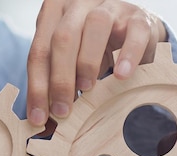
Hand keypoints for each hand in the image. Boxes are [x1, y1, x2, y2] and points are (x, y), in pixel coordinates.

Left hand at [26, 0, 167, 123]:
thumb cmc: (96, 47)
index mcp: (54, 13)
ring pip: (95, 26)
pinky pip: (134, 33)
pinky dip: (128, 55)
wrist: (134, 27)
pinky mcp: (139, 18)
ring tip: (87, 89)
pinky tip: (122, 75)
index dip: (37, 86)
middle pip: (63, 38)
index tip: (40, 117)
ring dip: (87, 61)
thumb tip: (45, 123)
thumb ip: (58, 83)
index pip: (39, 51)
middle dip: (60, 78)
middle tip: (62, 110)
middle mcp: (79, 5)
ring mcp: (110, 8)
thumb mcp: (72, 62)